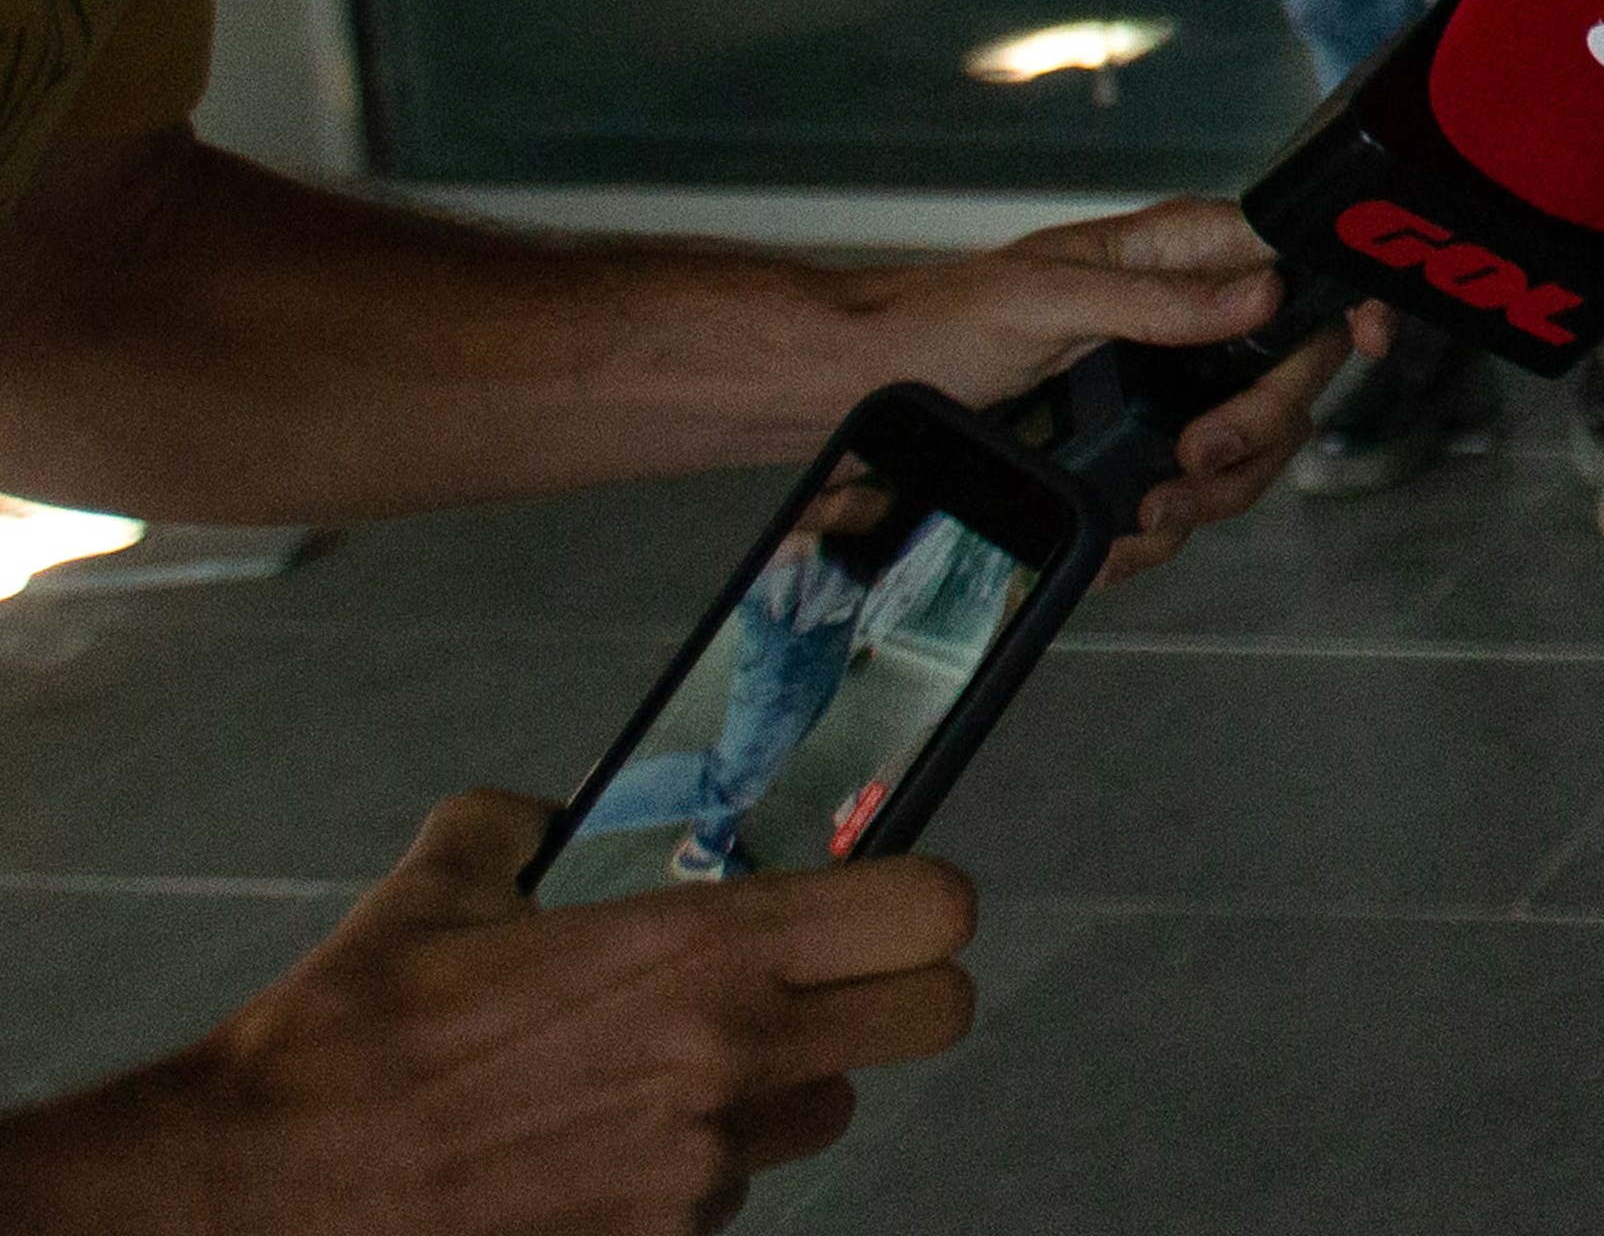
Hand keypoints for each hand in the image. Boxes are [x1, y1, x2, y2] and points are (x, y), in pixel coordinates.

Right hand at [0, 792, 973, 1234]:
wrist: (258, 1191)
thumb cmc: (343, 1047)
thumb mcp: (435, 894)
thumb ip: (511, 833)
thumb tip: (532, 817)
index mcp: (703, 953)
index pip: (931, 913)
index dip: (917, 902)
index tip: (876, 901)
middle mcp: (732, 1061)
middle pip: (934, 1017)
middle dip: (892, 993)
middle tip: (820, 983)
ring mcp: (703, 1171)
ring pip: (820, 1115)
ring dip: (771, 1092)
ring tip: (658, 1078)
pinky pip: (725, 1198)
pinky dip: (687, 1175)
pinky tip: (593, 1152)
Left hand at [851, 198, 1359, 575]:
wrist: (863, 389)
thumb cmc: (937, 320)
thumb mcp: (1044, 299)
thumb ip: (1156, 298)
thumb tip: (1263, 292)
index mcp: (1177, 252)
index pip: (1297, 261)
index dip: (1345, 301)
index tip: (1366, 343)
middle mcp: (1188, 315)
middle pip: (1288, 374)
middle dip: (1260, 428)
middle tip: (1196, 459)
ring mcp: (1169, 386)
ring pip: (1252, 446)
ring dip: (1219, 489)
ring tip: (1155, 507)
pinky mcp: (1138, 444)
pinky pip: (1191, 493)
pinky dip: (1168, 525)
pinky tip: (1126, 534)